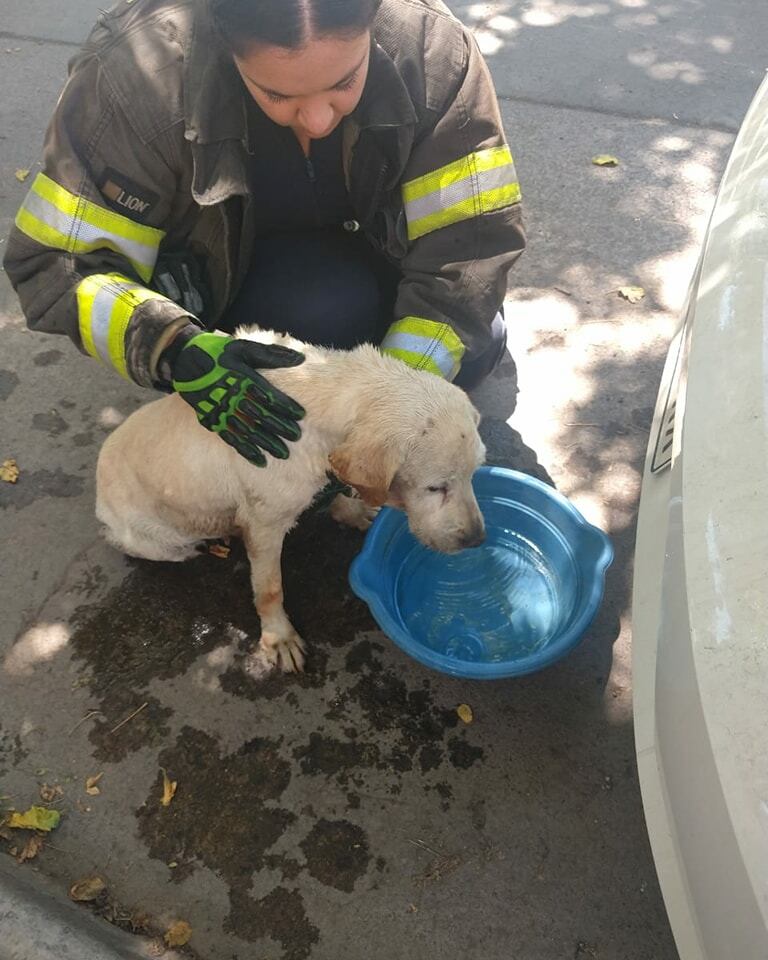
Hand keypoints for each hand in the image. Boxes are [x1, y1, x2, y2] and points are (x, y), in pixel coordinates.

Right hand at [171, 332, 304, 465]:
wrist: (183, 359)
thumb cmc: (218, 352)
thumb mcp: (244, 347)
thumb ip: (271, 354)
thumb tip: (300, 359)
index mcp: (241, 377)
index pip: (267, 395)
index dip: (284, 405)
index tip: (300, 414)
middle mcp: (231, 396)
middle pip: (258, 415)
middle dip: (278, 427)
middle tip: (296, 437)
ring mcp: (220, 410)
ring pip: (246, 430)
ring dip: (265, 442)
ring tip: (282, 453)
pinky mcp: (212, 420)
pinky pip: (230, 438)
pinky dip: (245, 450)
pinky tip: (259, 459)